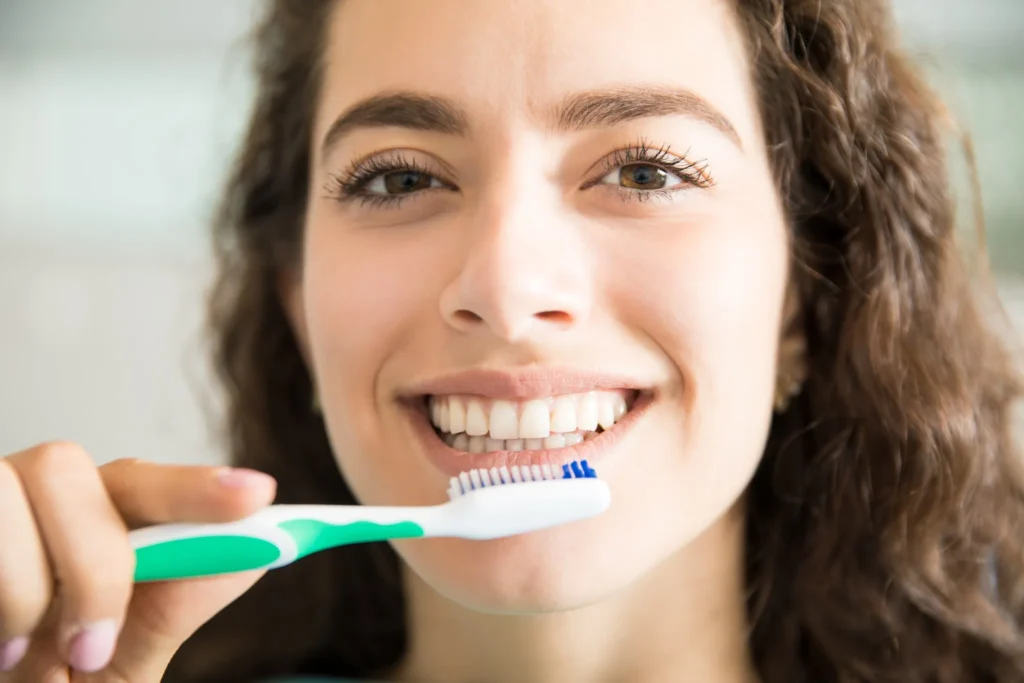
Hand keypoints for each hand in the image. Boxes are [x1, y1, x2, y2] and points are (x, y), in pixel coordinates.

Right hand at [0, 442, 275, 681]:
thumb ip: (174, 604)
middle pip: (70, 467)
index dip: (198, 487)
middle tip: (94, 647)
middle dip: (94, 561)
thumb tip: (256, 552)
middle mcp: (34, 497)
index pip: (150, 483)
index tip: (256, 495)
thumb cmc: (48, 679)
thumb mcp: (118, 662)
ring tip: (22, 655)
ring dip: (28, 585)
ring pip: (12, 491)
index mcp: (94, 515)